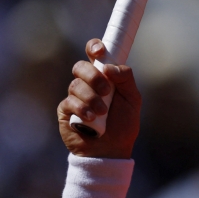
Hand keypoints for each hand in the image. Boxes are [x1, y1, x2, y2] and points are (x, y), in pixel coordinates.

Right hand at [57, 39, 140, 158]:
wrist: (112, 150)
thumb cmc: (124, 124)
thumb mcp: (133, 99)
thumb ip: (125, 78)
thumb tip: (108, 67)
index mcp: (104, 76)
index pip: (94, 54)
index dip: (94, 47)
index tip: (99, 51)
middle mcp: (88, 84)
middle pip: (80, 66)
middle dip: (93, 76)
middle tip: (106, 90)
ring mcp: (75, 97)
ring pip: (75, 85)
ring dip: (91, 98)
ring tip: (102, 112)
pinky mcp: (65, 111)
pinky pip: (69, 102)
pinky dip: (82, 109)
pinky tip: (91, 119)